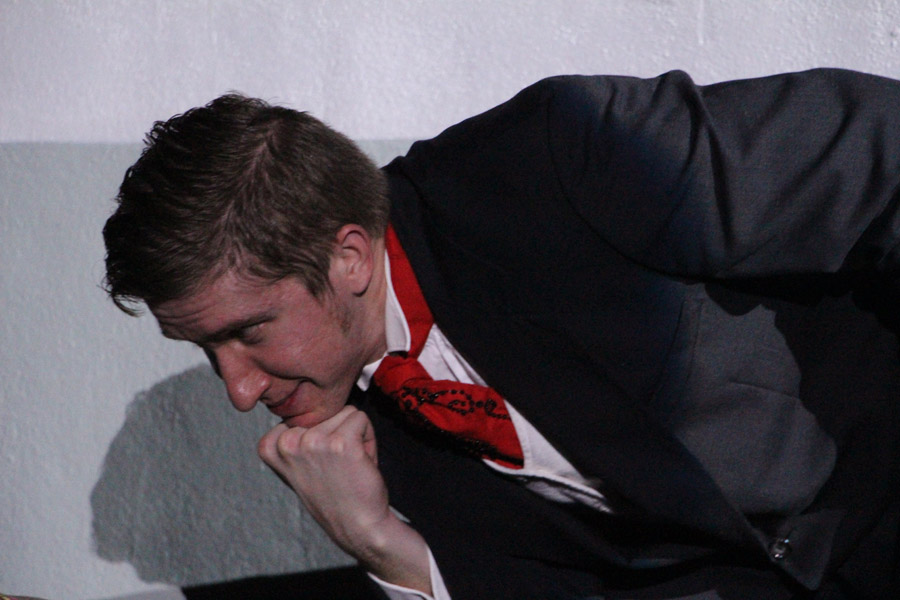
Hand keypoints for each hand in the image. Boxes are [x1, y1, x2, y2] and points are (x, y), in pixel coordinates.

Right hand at [258, 405, 430, 591]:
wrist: (357, 526)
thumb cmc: (334, 494)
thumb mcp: (298, 464)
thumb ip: (296, 437)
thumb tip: (304, 399)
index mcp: (271, 446)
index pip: (301, 413)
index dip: (318, 433)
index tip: (318, 462)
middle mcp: (289, 442)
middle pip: (325, 410)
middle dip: (338, 433)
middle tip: (337, 466)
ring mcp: (314, 442)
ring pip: (345, 412)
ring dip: (354, 436)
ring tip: (348, 465)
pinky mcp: (342, 443)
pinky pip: (362, 418)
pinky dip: (369, 439)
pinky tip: (360, 463)